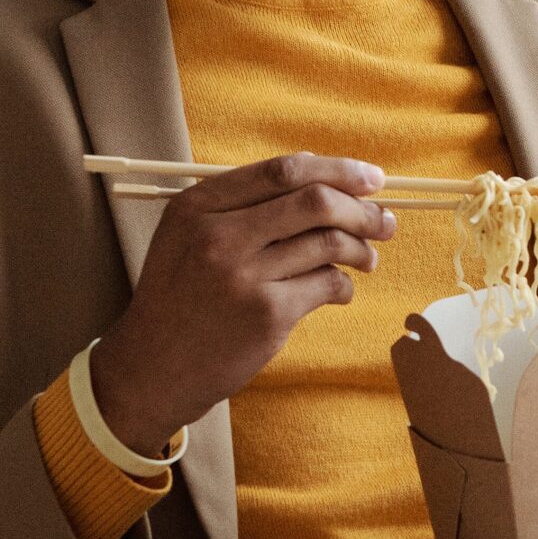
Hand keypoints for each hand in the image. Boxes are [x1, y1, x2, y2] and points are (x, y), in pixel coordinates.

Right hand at [89, 152, 399, 453]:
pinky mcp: (267, 314)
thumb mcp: (187, 236)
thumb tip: (328, 180)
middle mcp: (218, 235)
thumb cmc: (182, 297)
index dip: (338, 170)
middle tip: (384, 222)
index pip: (284, 170)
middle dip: (362, 209)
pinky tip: (339, 290)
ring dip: (361, 249)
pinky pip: (327, 284)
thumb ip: (243, 205)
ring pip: (329, 243)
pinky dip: (344, 285)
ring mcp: (243, 276)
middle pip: (315, 201)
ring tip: (366, 258)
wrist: (153, 368)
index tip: (371, 179)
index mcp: (199, 206)